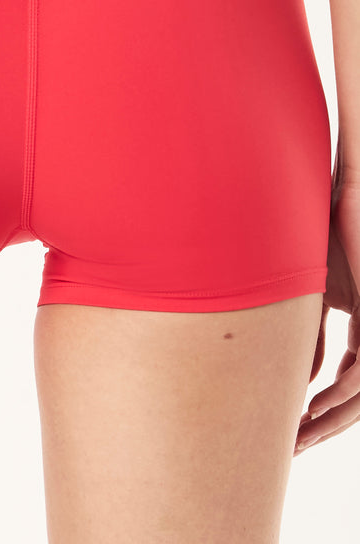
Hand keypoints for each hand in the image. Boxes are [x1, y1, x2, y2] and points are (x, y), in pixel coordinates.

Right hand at [295, 136, 359, 453]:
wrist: (347, 202)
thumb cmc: (323, 241)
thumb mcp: (311, 297)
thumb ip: (308, 336)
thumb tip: (299, 380)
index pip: (346, 379)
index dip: (323, 408)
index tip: (294, 426)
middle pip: (354, 397)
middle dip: (325, 425)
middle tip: (294, 446)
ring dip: (331, 420)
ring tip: (300, 436)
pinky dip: (341, 393)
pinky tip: (314, 403)